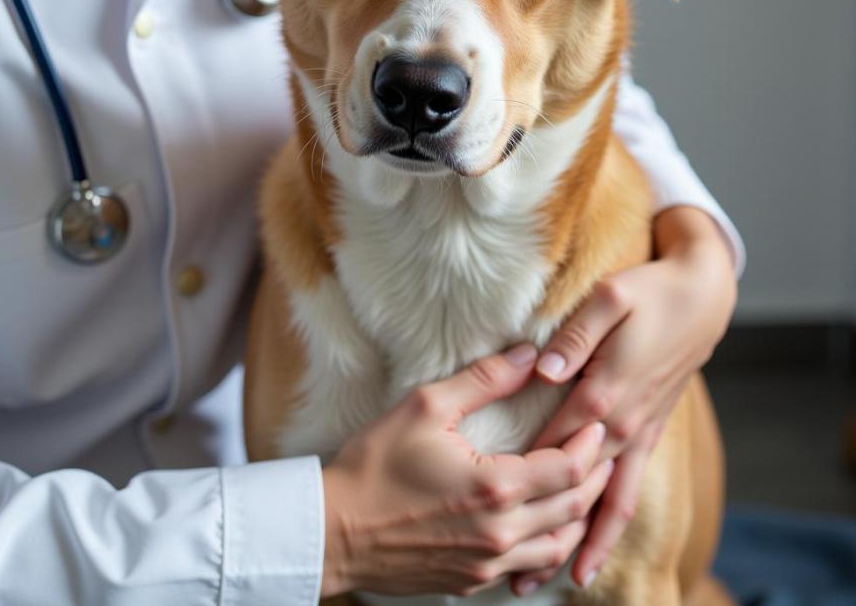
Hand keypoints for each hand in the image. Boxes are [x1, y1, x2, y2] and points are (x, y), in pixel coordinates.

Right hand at [321, 344, 613, 597]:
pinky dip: (547, 543)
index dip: (590, 444)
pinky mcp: (470, 581)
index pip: (568, 469)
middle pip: (573, 509)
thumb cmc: (374, 466)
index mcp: (494, 488)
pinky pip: (527, 566)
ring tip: (584, 488)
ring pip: (557, 547)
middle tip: (604, 451)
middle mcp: (500, 534)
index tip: (597, 422)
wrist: (333, 531)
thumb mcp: (425, 406)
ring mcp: (486, 564)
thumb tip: (527, 355)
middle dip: (596, 477)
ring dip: (578, 516)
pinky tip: (542, 524)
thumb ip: (483, 380)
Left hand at [512, 206, 736, 592]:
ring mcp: (641, 432)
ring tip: (560, 581)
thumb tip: (544, 369)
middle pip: (582, 485)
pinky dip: (614, 523)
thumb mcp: (611, 297)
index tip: (490, 506)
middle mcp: (626, 422)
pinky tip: (598, 547)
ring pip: (613, 501)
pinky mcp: (649, 432)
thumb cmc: (651, 293)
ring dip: (588, 542)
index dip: (526, 471)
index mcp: (608, 390)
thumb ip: (576, 336)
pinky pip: (632, 489)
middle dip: (551, 528)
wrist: (704, 298)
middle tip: (515, 573)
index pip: (558, 441)